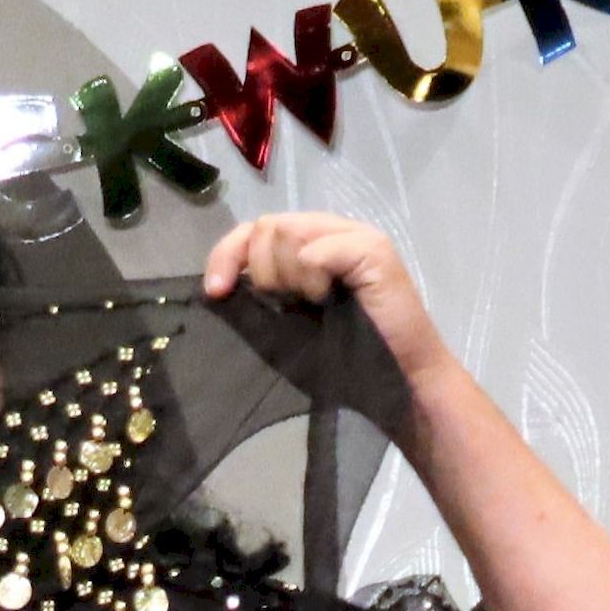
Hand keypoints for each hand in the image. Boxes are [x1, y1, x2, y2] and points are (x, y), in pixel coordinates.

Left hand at [203, 214, 454, 386]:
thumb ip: (256, 296)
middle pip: (266, 226)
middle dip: (260, 271)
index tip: (216, 293)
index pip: (253, 230)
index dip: (226, 255)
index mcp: (307, 248)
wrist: (394, 384)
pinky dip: (310, 279)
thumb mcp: (281, 325)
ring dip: (286, 276)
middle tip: (285, 305)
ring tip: (313, 303)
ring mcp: (355, 237)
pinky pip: (315, 251)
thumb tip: (215, 283)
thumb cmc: (339, 360)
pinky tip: (327, 299)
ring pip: (286, 232)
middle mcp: (330, 234)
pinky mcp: (373, 250)